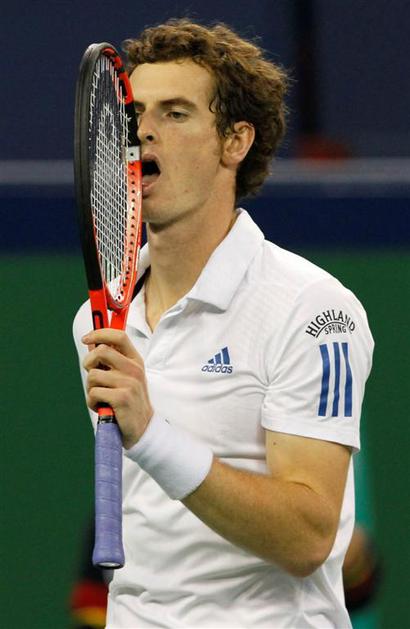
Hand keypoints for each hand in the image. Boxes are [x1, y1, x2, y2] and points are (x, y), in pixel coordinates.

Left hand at [82, 329, 152, 448]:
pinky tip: (102, 406)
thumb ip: (112, 361)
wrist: (142, 428)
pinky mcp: (122, 398)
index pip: (119, 336)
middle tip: (92, 374)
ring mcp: (129, 383)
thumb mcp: (126, 377)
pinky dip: (92, 402)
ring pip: (93, 375)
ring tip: (100, 396)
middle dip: (88, 362)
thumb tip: (92, 343)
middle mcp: (134, 369)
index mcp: (135, 360)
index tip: (86, 339)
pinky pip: (93, 393)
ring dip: (90, 388)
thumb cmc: (128, 400)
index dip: (99, 333)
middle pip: (101, 351)